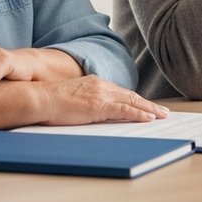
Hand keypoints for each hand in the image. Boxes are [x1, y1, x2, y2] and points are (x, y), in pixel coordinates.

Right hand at [36, 75, 168, 124]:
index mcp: (95, 83)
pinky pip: (124, 110)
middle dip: (147, 104)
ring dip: (149, 109)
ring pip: (132, 101)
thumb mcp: (72, 99)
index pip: (120, 92)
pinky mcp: (99, 105)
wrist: (40, 98)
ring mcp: (101, 95)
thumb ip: (85, 102)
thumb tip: (91, 111)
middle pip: (130, 95)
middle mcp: (101, 86)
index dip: (134, 99)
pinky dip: (139, 114)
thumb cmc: (50, 102)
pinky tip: (149, 118)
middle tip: (162, 111)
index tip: (145, 105)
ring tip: (162, 115)